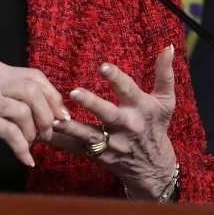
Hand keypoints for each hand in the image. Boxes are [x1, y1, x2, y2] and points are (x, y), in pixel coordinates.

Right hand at [0, 59, 67, 186]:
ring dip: (33, 133)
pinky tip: (26, 159)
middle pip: (33, 91)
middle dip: (47, 115)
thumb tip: (55, 107)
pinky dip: (22, 149)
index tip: (61, 115)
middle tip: (50, 133)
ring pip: (24, 113)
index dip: (52, 96)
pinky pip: (11, 134)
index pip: (34, 76)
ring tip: (32, 144)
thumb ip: (16, 95)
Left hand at [50, 45, 176, 199]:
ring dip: (72, 127)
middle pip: (108, 115)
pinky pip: (78, 149)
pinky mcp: (101, 156)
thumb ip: (164, 73)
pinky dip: (62, 143)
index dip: (116, 78)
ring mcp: (113, 144)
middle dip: (92, 104)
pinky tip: (45, 135)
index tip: (103, 66)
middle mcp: (128, 127)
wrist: (154, 168)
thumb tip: (168, 47)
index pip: (129, 90)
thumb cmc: (156, 126)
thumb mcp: (166, 101)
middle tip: (74, 92)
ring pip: (90, 135)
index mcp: (142, 108)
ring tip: (54, 118)